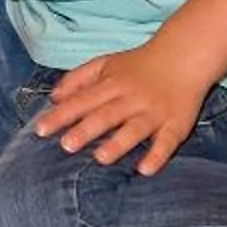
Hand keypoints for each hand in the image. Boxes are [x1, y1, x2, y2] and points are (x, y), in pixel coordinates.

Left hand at [33, 46, 210, 176]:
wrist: (185, 56)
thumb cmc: (138, 65)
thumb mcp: (105, 64)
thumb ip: (77, 79)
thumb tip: (52, 98)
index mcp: (112, 84)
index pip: (82, 101)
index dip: (62, 115)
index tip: (40, 130)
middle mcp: (132, 99)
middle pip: (106, 115)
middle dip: (86, 130)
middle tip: (66, 146)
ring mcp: (154, 112)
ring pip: (135, 129)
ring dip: (118, 143)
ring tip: (101, 158)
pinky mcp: (176, 125)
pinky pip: (167, 142)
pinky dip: (158, 155)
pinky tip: (145, 169)